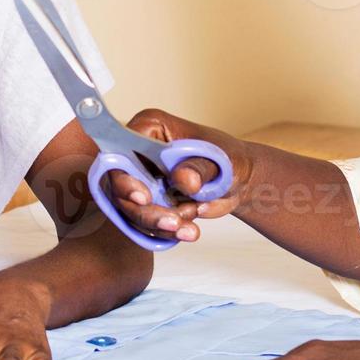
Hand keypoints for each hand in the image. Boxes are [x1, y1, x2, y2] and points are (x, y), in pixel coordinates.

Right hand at [104, 109, 253, 243]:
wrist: (239, 181)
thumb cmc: (229, 159)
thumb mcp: (220, 161)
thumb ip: (199, 168)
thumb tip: (184, 179)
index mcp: (150, 128)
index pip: (121, 152)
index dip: (125, 177)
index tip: (143, 198)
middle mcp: (138, 151)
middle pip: (121, 187)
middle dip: (147, 211)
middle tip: (174, 222)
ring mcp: (140, 178)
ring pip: (131, 209)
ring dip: (159, 224)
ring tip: (190, 227)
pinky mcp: (146, 201)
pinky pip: (143, 223)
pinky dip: (165, 231)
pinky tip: (188, 231)